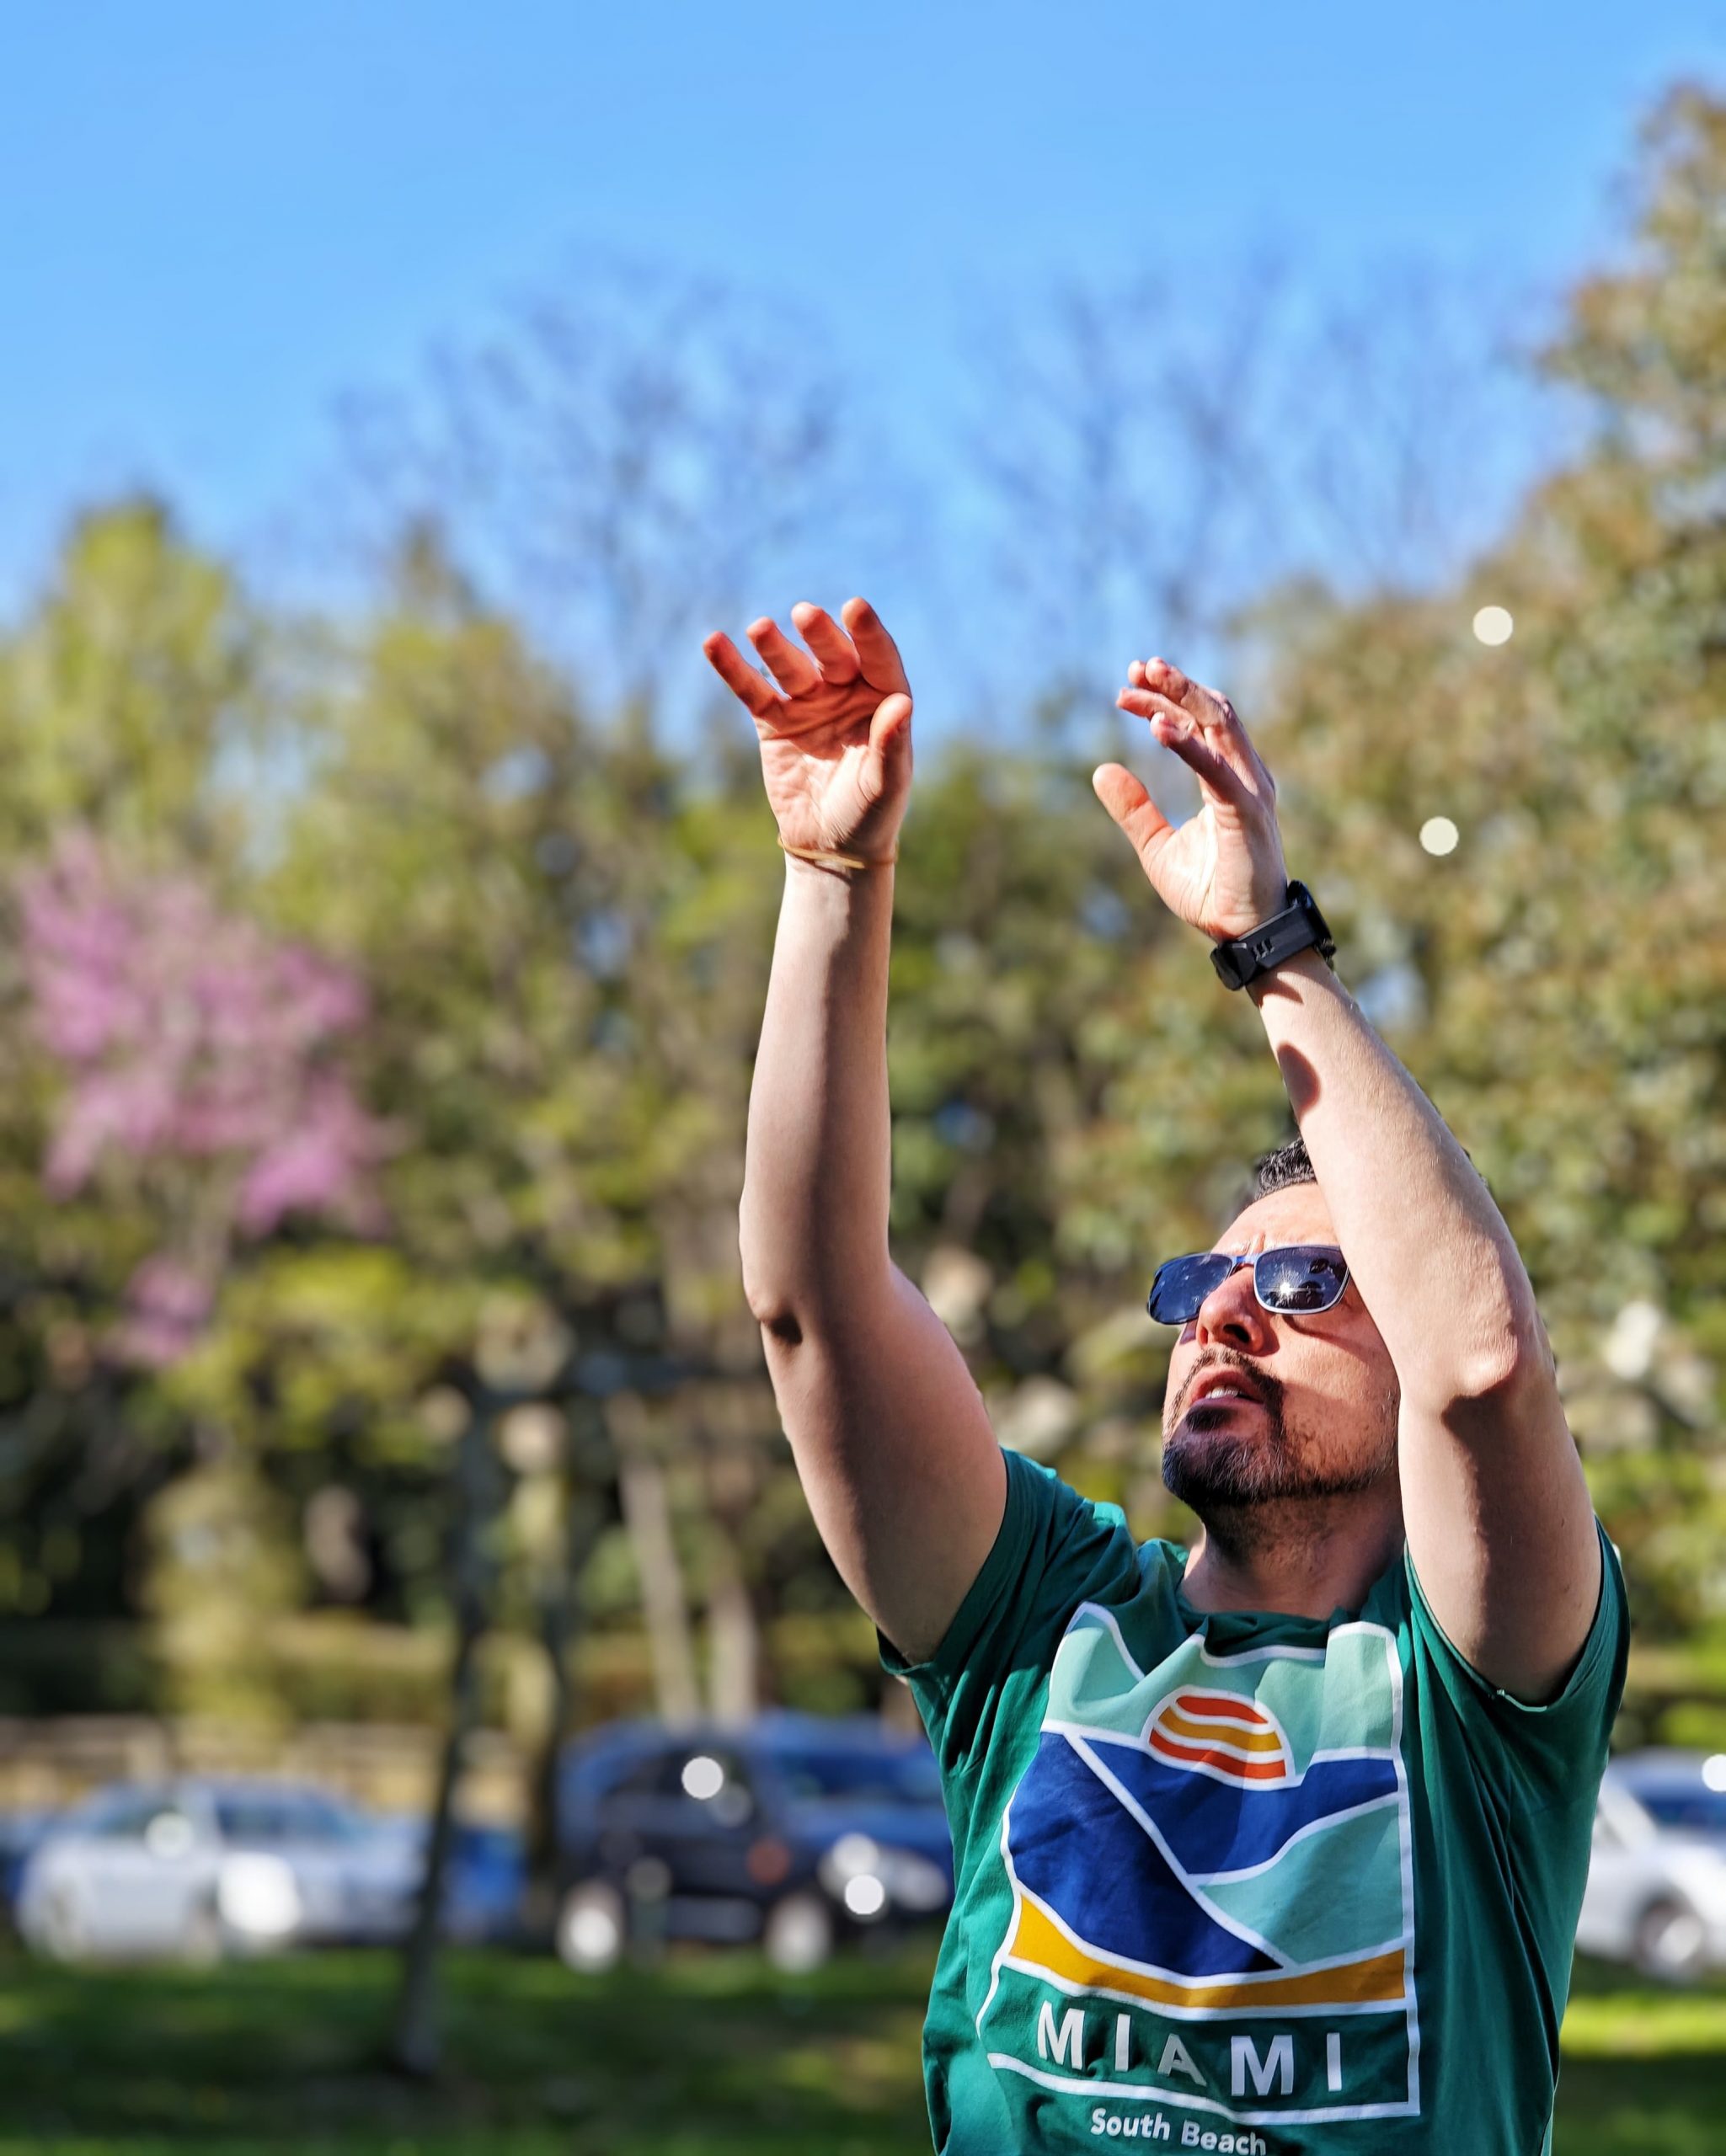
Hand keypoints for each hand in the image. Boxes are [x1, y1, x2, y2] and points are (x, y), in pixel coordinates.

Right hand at [702, 598, 912, 862]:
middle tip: (804, 615)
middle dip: (819, 636)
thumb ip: (892, 744)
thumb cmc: (871, 815)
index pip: (879, 659)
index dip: (868, 634)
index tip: (854, 608)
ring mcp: (808, 703)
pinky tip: (714, 643)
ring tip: (760, 628)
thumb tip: (901, 703)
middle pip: (832, 656)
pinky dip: (733, 668)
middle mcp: (846, 693)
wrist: (830, 846)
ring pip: (790, 668)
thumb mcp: (886, 784)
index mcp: (882, 701)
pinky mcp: (774, 722)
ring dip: (775, 647)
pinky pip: (752, 691)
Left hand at [1092, 658, 1287, 939]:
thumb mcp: (1157, 846)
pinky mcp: (1245, 812)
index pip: (1196, 724)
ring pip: (1220, 725)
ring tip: (1147, 678)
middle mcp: (1244, 776)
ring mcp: (1249, 791)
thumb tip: (1101, 770)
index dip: (1162, 702)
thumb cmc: (1210, 891)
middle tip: (1136, 668)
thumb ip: (1134, 808)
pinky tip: (1157, 729)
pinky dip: (1188, 746)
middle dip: (1173, 685)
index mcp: (1226, 780)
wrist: (1241, 933)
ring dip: (1183, 697)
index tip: (1125, 690)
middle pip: (1211, 712)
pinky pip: (1216, 769)